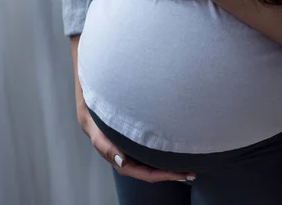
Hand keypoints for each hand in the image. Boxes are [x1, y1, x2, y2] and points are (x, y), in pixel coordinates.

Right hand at [76, 101, 196, 182]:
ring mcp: (132, 151)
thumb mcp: (96, 130)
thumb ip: (106, 146)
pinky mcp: (135, 142)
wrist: (89, 104)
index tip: (181, 174)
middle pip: (152, 172)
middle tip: (192, 172)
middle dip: (171, 173)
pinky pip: (151, 152)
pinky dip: (163, 153)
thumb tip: (122, 162)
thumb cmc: (93, 117)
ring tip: (188, 164)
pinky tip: (175, 148)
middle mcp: (128, 158)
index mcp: (120, 160)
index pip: (145, 173)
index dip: (164, 176)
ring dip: (169, 165)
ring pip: (152, 163)